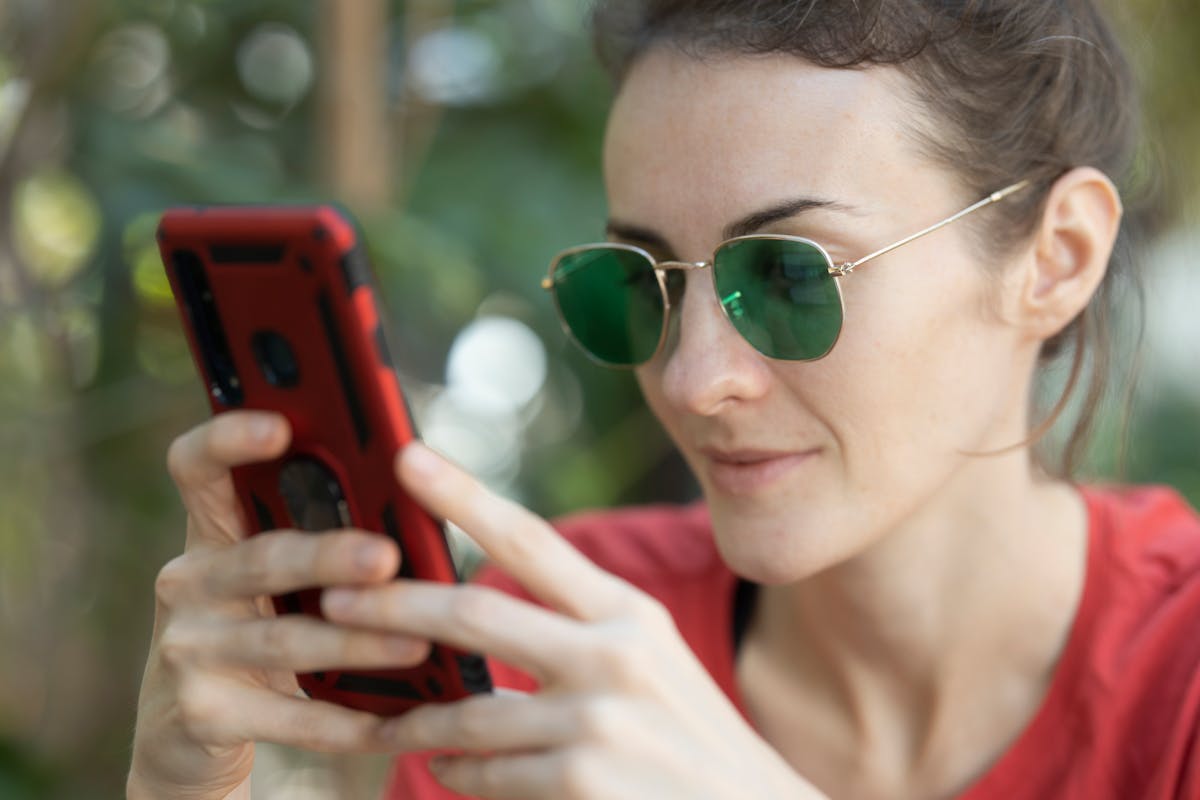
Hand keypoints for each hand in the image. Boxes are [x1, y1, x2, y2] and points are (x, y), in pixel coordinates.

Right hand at [128, 412, 427, 799]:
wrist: (193, 732)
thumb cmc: (264, 622)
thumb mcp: (279, 576)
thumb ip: (324, 532)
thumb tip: (421, 505)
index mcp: (213, 529)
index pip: (197, 467)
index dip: (228, 440)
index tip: (279, 424)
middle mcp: (188, 580)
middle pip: (260, 557)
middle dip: (328, 556)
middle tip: (386, 557)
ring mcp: (187, 649)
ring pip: (282, 639)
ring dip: (355, 642)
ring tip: (418, 643)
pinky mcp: (201, 715)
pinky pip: (286, 717)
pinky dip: (346, 722)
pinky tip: (398, 723)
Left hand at [320, 443, 827, 799]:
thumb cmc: (688, 737)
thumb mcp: (649, 660)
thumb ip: (576, 627)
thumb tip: (477, 606)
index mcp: (626, 611)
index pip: (530, 538)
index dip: (462, 494)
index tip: (406, 457)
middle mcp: (614, 653)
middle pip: (474, 613)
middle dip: (392, 606)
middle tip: (333, 600)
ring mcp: (599, 719)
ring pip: (467, 711)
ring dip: (414, 719)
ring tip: (384, 721)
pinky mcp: (583, 781)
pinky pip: (486, 773)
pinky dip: (457, 773)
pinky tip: (446, 769)